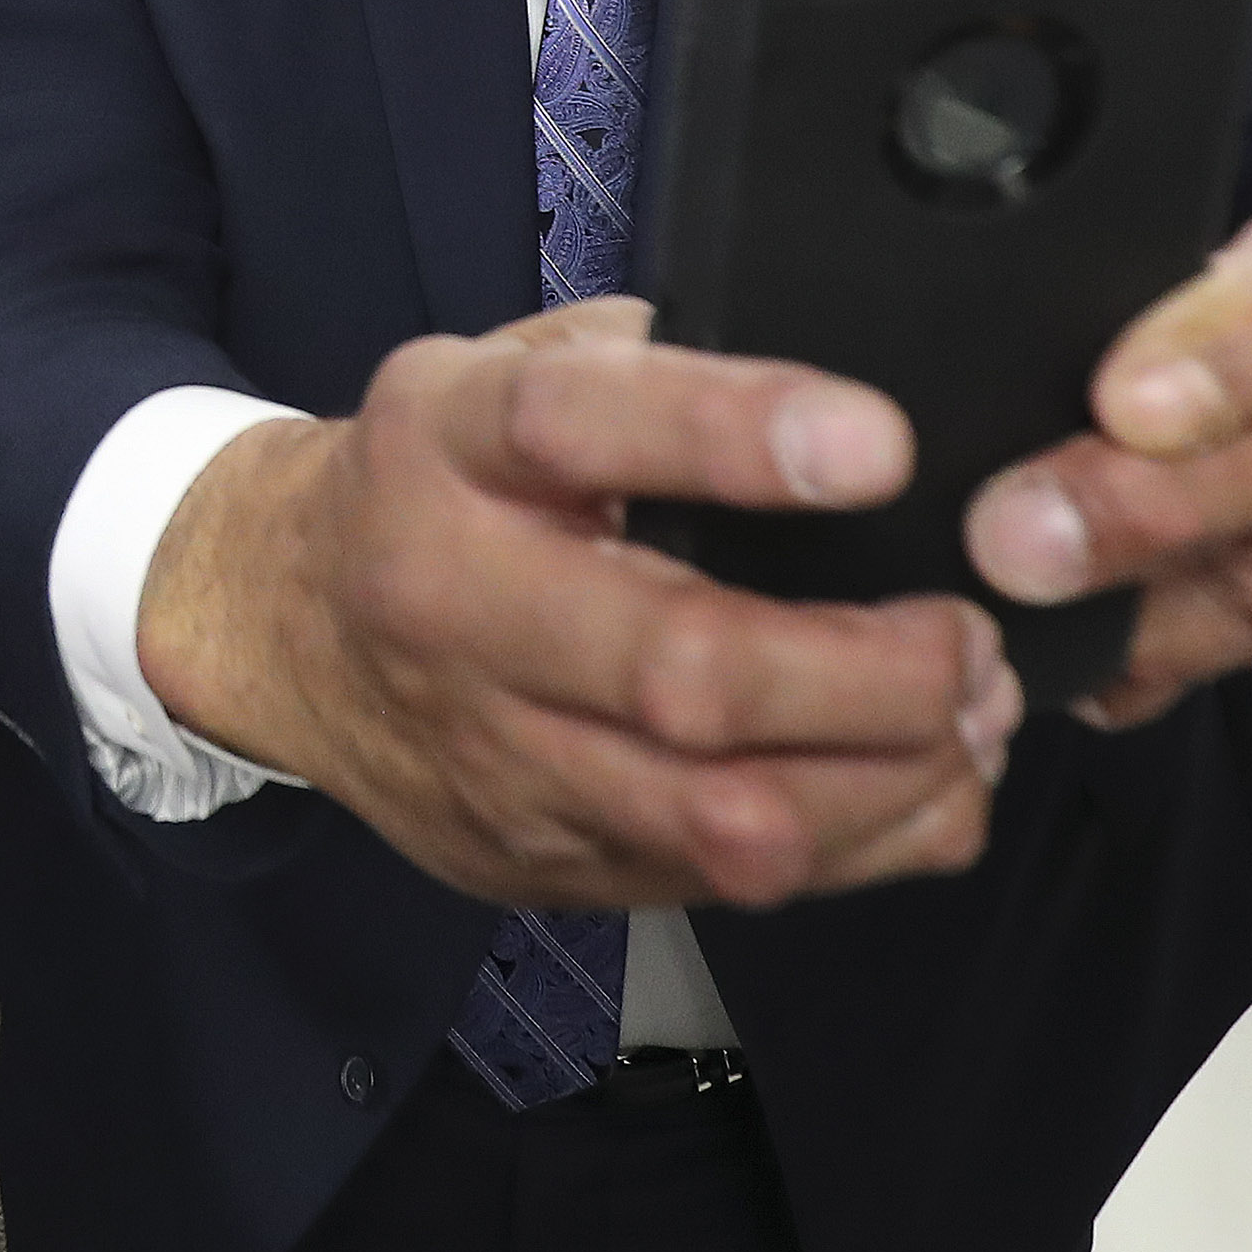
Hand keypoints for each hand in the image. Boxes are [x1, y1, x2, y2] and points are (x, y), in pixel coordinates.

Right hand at [136, 297, 1020, 910]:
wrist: (280, 625)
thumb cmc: (434, 480)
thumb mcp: (498, 369)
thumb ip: (643, 366)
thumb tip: (843, 371)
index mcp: (449, 443)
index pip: (584, 427)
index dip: (739, 434)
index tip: (882, 446)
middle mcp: (460, 603)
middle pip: (680, 669)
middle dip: (867, 672)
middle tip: (967, 637)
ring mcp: (497, 755)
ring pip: (721, 818)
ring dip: (887, 781)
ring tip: (972, 718)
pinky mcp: (537, 860)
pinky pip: (724, 886)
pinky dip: (859, 846)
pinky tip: (921, 787)